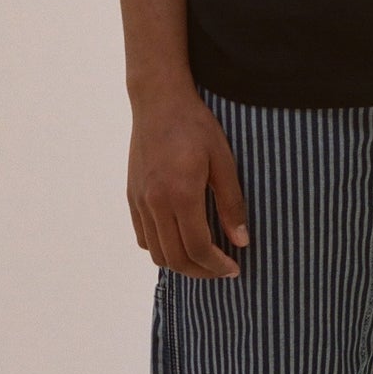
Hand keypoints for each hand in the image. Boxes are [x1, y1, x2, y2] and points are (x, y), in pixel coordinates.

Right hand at [127, 87, 250, 277]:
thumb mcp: (223, 161)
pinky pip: (143, 236)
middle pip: (175, 257)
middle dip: (201, 271)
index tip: (234, 268)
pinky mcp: (131, 196)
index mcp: (180, 194)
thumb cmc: (195, 126)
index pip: (197, 247)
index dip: (217, 265)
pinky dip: (162, 248)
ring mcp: (139, 200)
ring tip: (203, 259)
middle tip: (221, 270)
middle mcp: (155, 202)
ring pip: (156, 252)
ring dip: (180, 263)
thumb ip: (231, 203)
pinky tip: (180, 240)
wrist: (158, 101)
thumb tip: (241, 241)